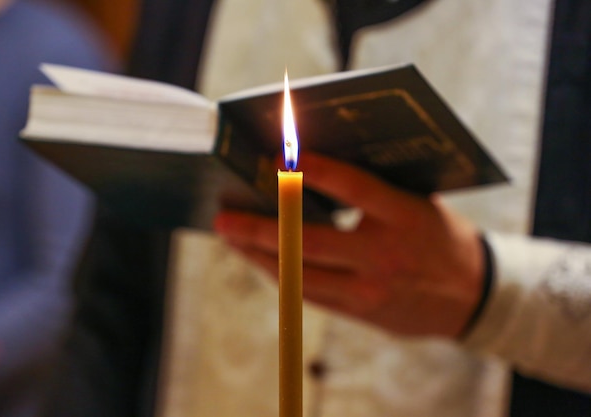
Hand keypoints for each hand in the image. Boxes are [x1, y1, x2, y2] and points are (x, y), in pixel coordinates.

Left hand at [214, 152, 484, 337]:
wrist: (473, 296)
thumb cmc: (439, 237)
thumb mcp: (418, 203)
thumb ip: (373, 189)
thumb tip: (315, 168)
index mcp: (405, 217)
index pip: (356, 190)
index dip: (318, 172)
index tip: (281, 156)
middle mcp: (385, 257)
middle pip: (310, 244)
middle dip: (260, 230)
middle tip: (223, 218)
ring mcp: (370, 290)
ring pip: (301, 277)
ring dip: (259, 257)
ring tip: (231, 238)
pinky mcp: (361, 312)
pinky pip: (310, 295)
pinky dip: (281, 275)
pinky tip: (260, 260)